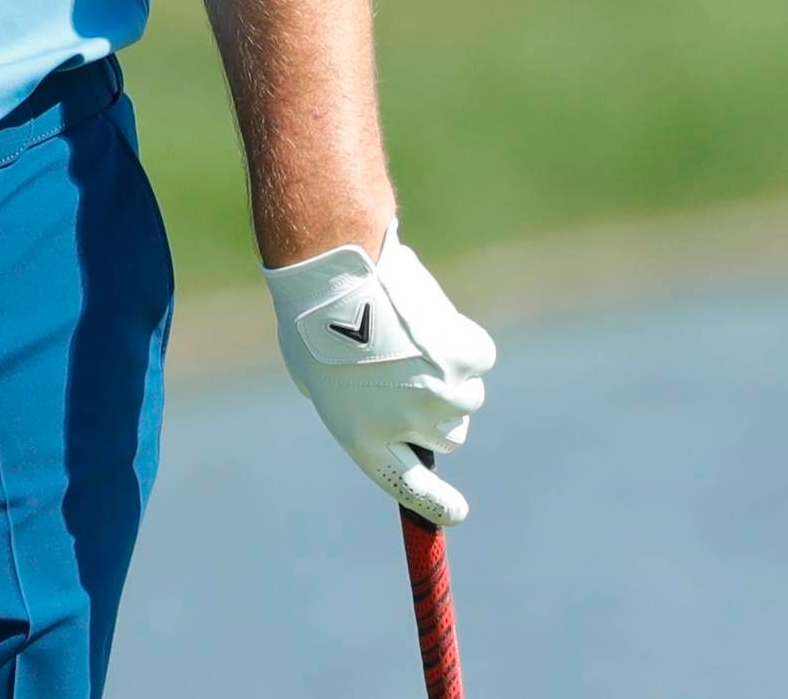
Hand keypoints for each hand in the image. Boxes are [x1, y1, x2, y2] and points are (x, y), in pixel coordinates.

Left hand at [263, 224, 495, 526]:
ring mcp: (442, 396)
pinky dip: (461, 340)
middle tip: (413, 369)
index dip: (435, 504)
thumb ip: (348, 399)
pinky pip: (476, 357)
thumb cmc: (310, 317)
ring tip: (412, 336)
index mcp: (363, 438)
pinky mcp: (466, 360)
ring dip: (450, 373)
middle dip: (437, 410)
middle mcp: (408, 427)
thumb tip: (373, 401)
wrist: (334, 274)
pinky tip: (427, 317)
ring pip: (466, 397)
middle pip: (449, 435)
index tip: (457, 513)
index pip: (409, 487)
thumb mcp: (313, 375)